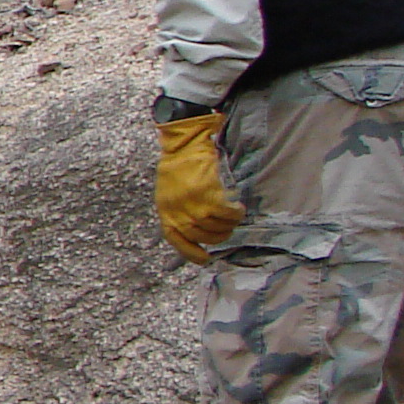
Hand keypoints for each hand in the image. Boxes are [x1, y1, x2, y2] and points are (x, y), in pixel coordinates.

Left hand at [155, 111, 243, 262]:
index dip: (191, 253)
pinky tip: (238, 208)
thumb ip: (178, 211)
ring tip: (233, 216)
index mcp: (166, 212)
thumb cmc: (177, 166)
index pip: (177, 240)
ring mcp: (194, 205)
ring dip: (229, 224)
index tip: (204, 259)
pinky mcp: (210, 196)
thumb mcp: (169, 192)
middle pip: (203, 236)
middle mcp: (178, 212)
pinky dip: (236, 214)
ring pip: (218, 227)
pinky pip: (228, 214)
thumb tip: (194, 230)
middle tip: (226, 229)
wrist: (184, 144)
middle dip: (218, 236)